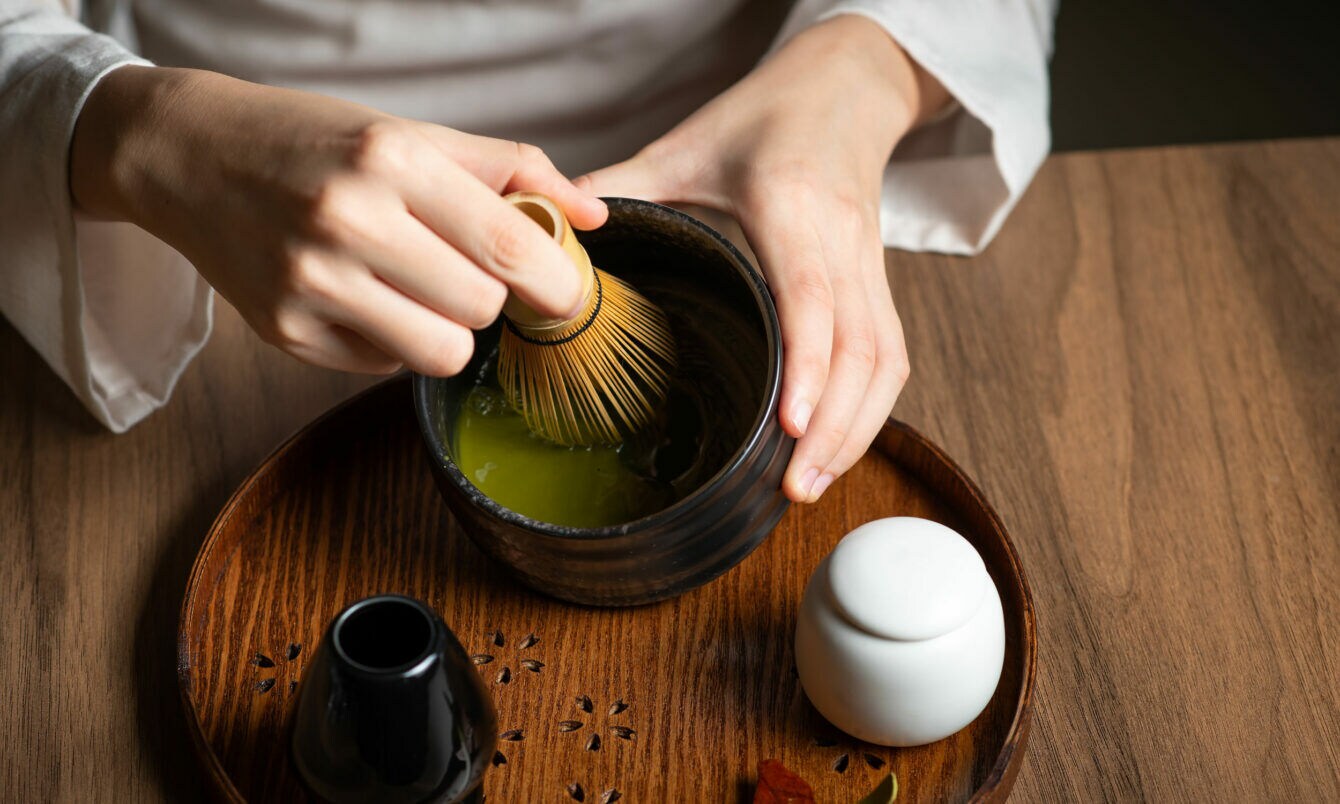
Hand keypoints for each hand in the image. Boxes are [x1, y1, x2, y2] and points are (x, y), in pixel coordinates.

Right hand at [71, 66, 606, 375]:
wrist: (190, 157)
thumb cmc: (313, 143)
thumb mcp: (411, 134)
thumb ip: (511, 170)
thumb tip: (592, 217)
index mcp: (390, 161)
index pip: (505, 243)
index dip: (554, 280)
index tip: (567, 292)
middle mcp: (347, 222)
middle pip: (482, 308)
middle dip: (490, 296)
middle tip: (464, 271)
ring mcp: (310, 285)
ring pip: (442, 353)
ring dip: (449, 330)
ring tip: (420, 290)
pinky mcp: (285, 334)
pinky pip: (387, 367)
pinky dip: (392, 341)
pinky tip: (364, 298)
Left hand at [579, 15, 947, 501]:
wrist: (846, 85)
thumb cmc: (766, 114)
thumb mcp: (685, 143)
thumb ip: (620, 187)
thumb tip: (554, 238)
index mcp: (790, 203)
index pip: (810, 294)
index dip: (807, 364)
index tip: (789, 427)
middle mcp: (841, 239)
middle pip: (861, 347)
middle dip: (836, 427)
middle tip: (794, 488)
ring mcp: (869, 263)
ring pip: (886, 360)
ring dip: (859, 429)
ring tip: (811, 484)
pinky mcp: (880, 281)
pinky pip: (890, 355)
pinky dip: (869, 409)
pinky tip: (836, 446)